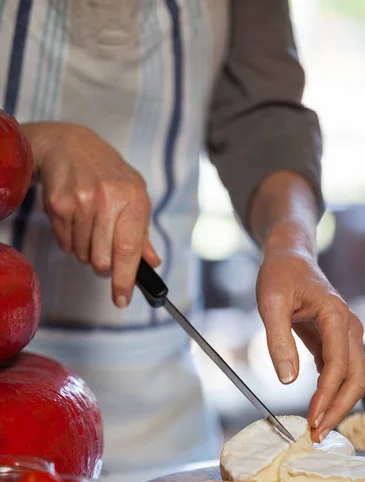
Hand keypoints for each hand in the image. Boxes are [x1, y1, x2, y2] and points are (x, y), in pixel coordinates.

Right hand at [22, 122, 159, 307]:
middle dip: (104, 266)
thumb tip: (153, 262)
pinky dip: (72, 241)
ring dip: (87, 251)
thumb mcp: (134, 194)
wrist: (69, 146)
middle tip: (104, 253)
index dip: (125, 280)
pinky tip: (76, 220)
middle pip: (102, 259)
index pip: (129, 250)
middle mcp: (107, 200)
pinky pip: (66, 244)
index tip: (122, 299)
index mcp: (133, 199)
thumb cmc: (107, 173)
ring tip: (90, 227)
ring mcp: (81, 202)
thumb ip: (142, 231)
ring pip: (83, 255)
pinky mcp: (58, 206)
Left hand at [256, 248, 364, 442]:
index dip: (327, 397)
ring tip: (315, 426)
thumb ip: (278, 340)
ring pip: (352, 378)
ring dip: (337, 404)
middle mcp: (349, 327)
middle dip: (338, 409)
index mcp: (335, 316)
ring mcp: (345, 334)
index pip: (338, 366)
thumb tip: (288, 380)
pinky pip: (340, 371)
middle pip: (355, 378)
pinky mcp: (335, 340)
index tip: (312, 420)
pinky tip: (316, 406)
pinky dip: (331, 392)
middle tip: (316, 434)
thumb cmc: (280, 275)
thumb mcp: (270, 303)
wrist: (289, 258)